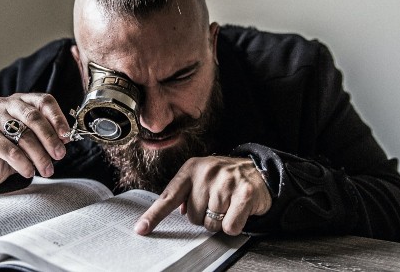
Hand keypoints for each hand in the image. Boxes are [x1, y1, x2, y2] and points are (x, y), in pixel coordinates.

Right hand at [0, 93, 70, 186]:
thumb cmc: (16, 146)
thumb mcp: (35, 138)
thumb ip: (49, 134)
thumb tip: (65, 139)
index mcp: (23, 100)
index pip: (44, 101)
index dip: (57, 118)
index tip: (66, 136)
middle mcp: (6, 104)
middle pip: (33, 117)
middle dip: (49, 138)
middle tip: (59, 155)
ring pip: (22, 135)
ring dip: (39, 155)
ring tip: (47, 169)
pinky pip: (9, 150)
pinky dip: (22, 163)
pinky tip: (29, 172)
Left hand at [134, 156, 271, 235]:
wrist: (258, 171)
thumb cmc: (224, 178)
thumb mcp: (201, 177)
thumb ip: (185, 192)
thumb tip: (177, 211)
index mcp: (191, 169)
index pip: (168, 196)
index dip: (154, 215)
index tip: (141, 229)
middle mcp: (207, 173)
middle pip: (192, 217)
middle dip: (204, 216)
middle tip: (216, 203)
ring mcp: (226, 182)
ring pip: (211, 224)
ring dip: (219, 221)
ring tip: (228, 204)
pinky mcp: (244, 193)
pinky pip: (230, 227)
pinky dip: (234, 225)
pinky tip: (239, 211)